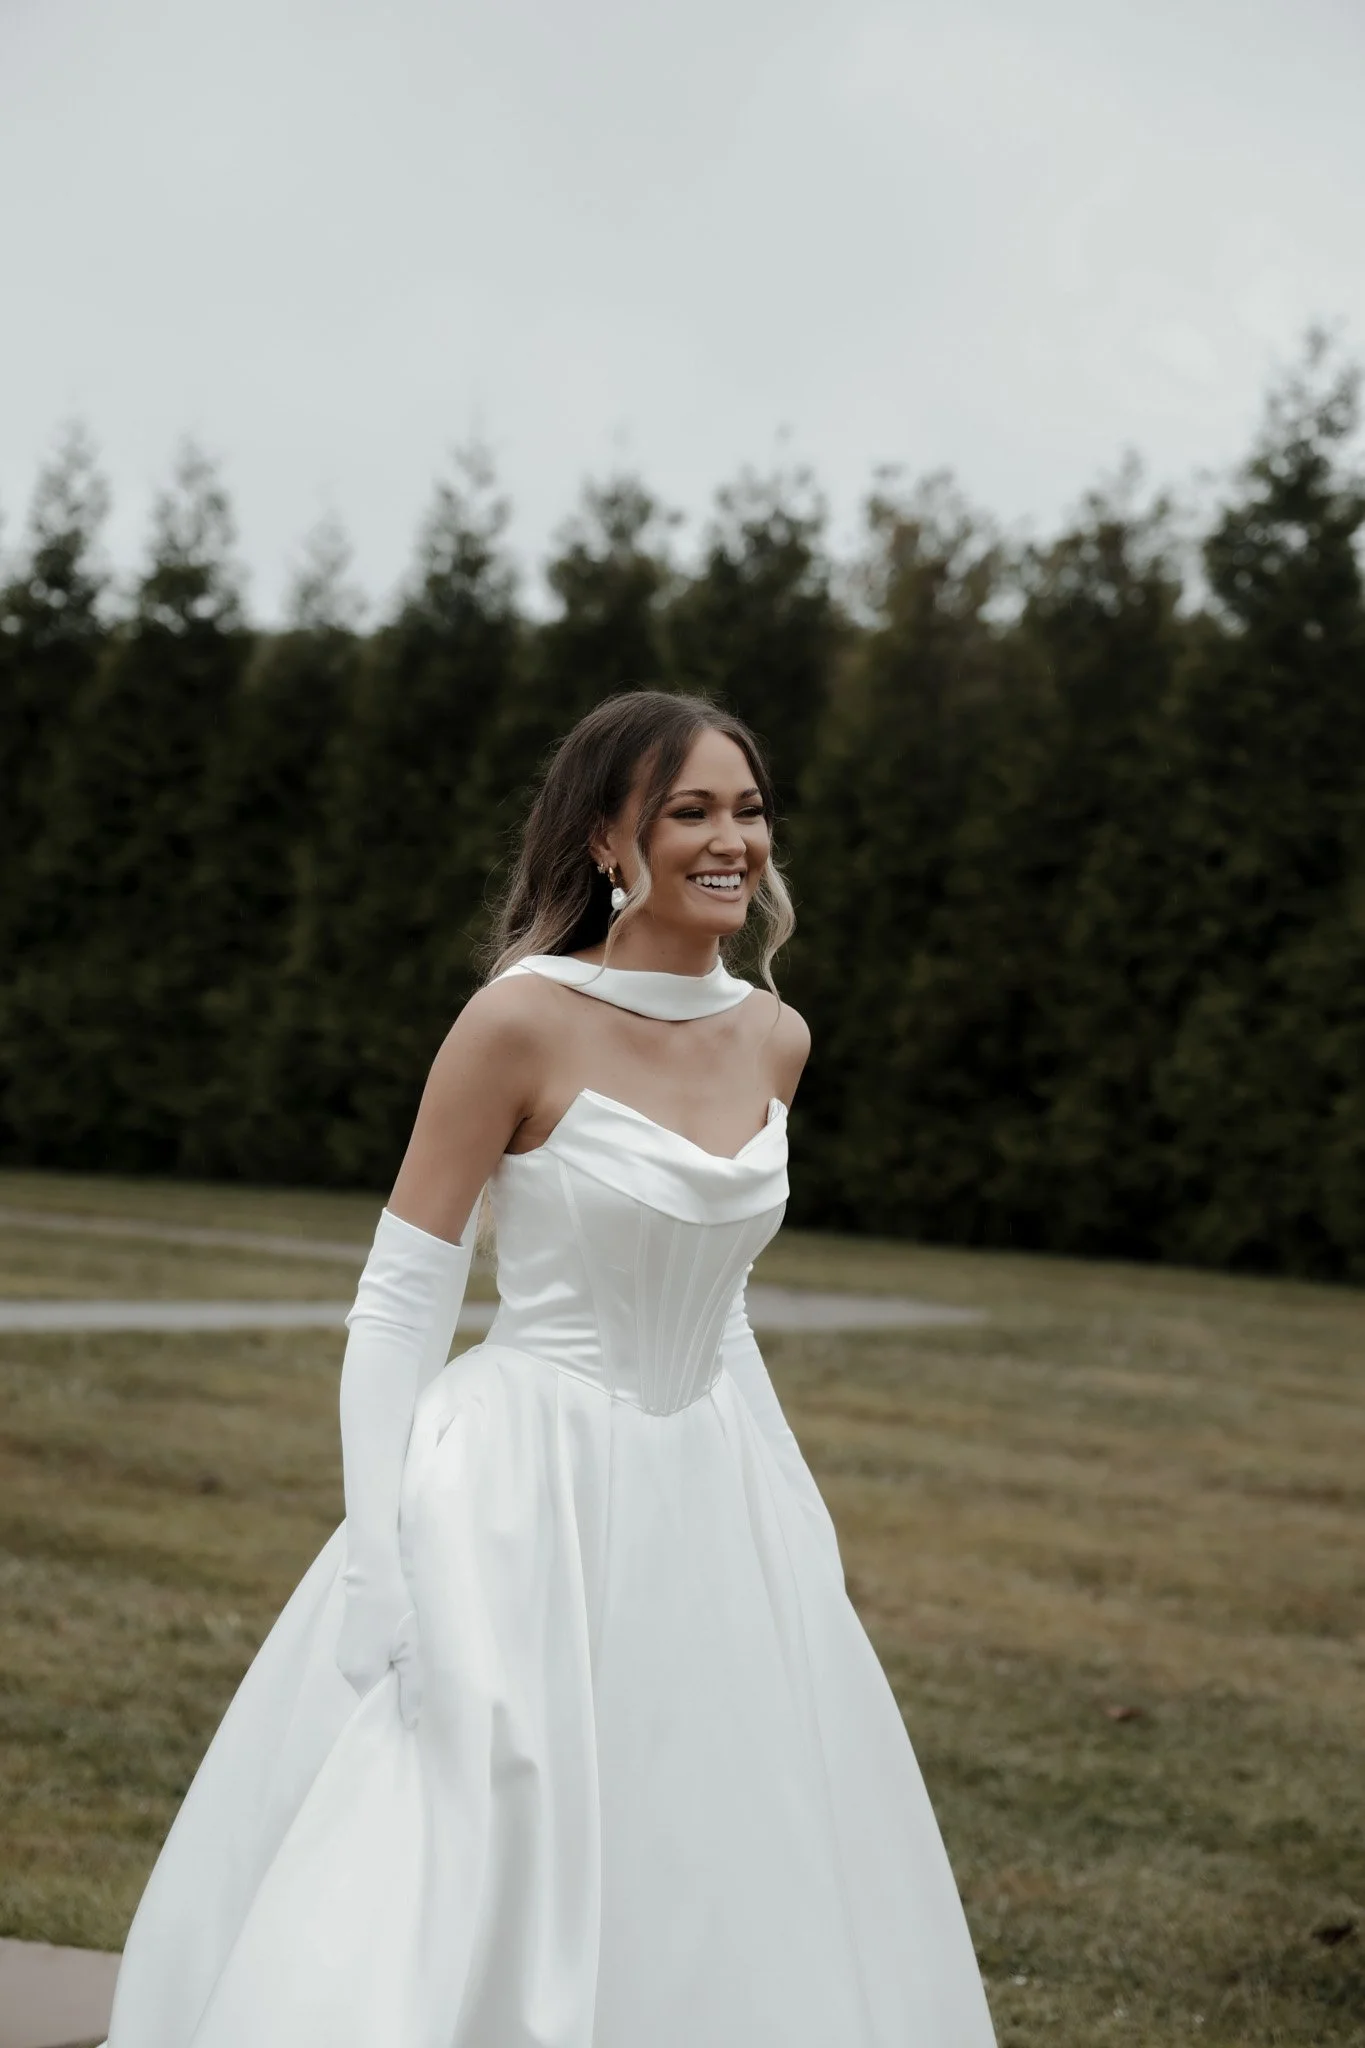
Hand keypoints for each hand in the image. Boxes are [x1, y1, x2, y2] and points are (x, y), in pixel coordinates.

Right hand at [337, 1577, 422, 1729]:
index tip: (410, 1704)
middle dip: (391, 1689)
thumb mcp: (410, 1650)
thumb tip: (409, 1723)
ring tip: (401, 1651)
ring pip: (368, 1678)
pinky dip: (377, 1661)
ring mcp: (342, 1657)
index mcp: (361, 1676)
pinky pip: (363, 1665)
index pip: (376, 1709)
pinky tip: (389, 1643)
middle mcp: (346, 1671)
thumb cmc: (394, 1610)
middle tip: (410, 1669)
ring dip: (385, 1672)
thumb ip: (411, 1688)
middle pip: (372, 1694)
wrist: (373, 1574)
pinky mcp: (345, 1644)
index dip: (393, 1709)